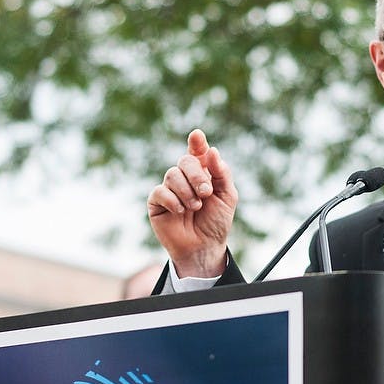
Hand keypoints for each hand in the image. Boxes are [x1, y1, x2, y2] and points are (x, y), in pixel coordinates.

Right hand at [147, 129, 237, 277]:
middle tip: (206, 193)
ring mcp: (169, 189)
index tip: (197, 136)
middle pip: (185, 160)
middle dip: (197, 175)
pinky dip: (173, 201)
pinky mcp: (156, 202)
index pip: (198, 152)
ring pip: (172, 174)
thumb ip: (222, 173)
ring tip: (195, 208)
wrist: (204, 247)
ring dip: (187, 192)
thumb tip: (212, 150)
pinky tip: (180, 212)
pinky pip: (160, 191)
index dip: (197, 142)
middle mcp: (184, 178)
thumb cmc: (216, 223)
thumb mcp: (227, 196)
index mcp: (202, 173)